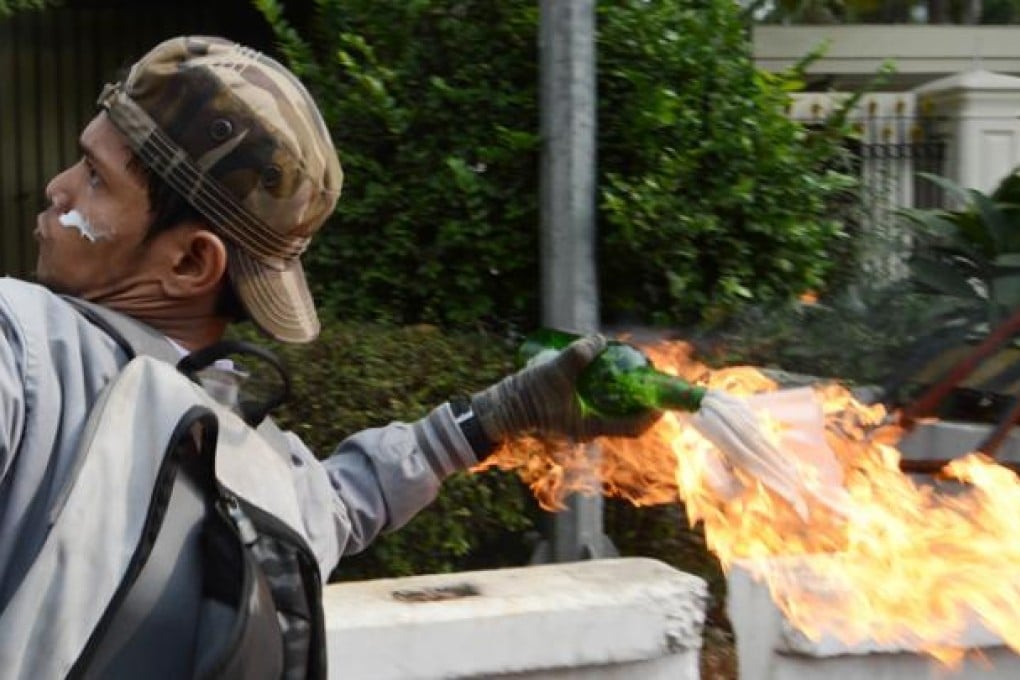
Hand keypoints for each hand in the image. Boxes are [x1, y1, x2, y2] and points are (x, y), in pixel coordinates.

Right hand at [471, 333, 657, 442]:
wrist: (499, 409)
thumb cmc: (526, 396)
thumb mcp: (554, 371)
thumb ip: (578, 355)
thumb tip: (599, 340)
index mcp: (589, 427)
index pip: (631, 427)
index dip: (650, 413)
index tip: (661, 396)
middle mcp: (587, 428)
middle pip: (623, 415)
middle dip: (636, 396)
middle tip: (643, 374)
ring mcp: (577, 421)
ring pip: (608, 408)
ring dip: (618, 390)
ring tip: (624, 367)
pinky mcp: (568, 412)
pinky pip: (594, 402)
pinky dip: (601, 387)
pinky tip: (599, 368)